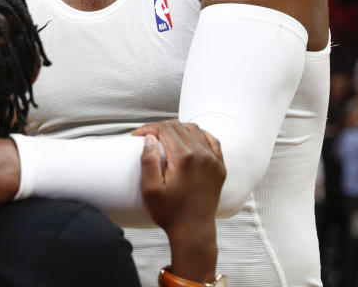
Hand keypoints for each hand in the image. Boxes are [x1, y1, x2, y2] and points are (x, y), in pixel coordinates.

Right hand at [133, 119, 223, 282]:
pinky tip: (189, 139)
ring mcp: (213, 160)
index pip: (164, 129)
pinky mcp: (219, 167)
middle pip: (178, 126)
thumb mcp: (150, 189)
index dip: (148, 128)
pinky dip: (199, 135)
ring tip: (165, 138)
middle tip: (148, 136)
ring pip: (195, 130)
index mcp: (183, 158)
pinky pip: (212, 141)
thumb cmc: (169, 212)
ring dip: (178, 129)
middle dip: (160, 127)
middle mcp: (201, 154)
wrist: (193, 230)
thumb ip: (148, 160)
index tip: (137, 136)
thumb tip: (150, 138)